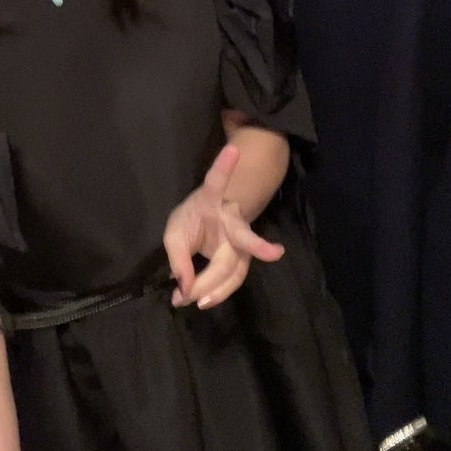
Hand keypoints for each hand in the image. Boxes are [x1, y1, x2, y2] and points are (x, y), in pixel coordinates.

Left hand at [164, 144, 284, 309]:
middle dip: (259, 245)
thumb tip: (185, 290)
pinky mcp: (240, 259)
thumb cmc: (192, 220)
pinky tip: (202, 301)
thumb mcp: (175, 233)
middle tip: (276, 253)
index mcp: (212, 200)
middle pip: (244, 236)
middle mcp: (233, 220)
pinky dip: (216, 293)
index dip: (224, 166)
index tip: (233, 149)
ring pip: (235, 268)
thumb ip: (178, 258)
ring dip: (215, 288)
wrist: (209, 222)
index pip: (217, 182)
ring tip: (195, 300)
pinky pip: (232, 280)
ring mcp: (240, 242)